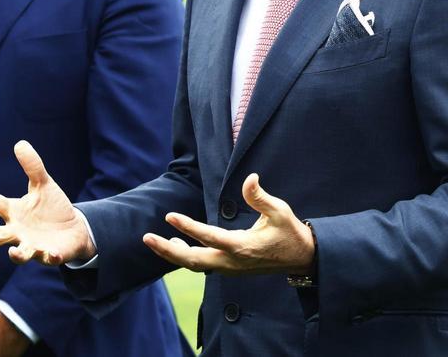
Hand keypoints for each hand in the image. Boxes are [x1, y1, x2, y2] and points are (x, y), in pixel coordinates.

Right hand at [0, 140, 94, 264]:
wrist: (73, 230)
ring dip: (17, 253)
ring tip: (14, 251)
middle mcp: (18, 231)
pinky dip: (50, 257)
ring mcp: (32, 245)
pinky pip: (48, 258)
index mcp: (14, 212)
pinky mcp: (50, 255)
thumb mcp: (43, 185)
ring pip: (20, 253)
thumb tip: (20, 143)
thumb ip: (32, 166)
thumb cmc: (51, 208)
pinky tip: (52, 253)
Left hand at [143, 173, 314, 275]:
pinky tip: (177, 246)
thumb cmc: (290, 232)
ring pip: (195, 265)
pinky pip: (203, 266)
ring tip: (156, 241)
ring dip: (174, 255)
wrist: (301, 258)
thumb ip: (260, 196)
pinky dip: (186, 258)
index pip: (208, 237)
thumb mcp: (279, 211)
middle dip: (167, 251)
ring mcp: (230, 268)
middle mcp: (232, 261)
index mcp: (243, 246)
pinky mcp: (230, 269)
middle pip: (193, 261)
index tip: (169, 216)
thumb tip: (250, 177)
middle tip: (146, 238)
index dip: (187, 227)